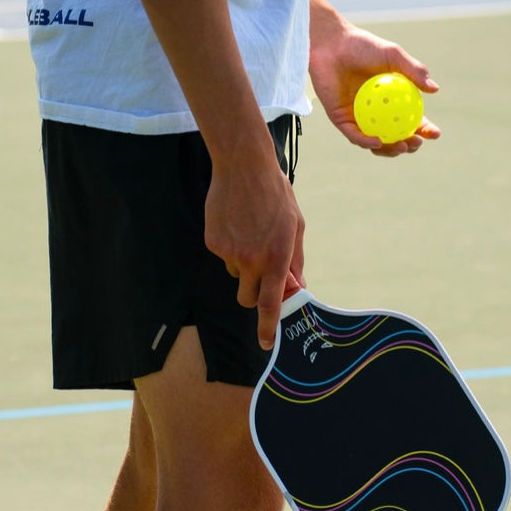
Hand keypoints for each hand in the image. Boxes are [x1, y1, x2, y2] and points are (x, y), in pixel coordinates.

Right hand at [204, 139, 305, 349]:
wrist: (243, 166)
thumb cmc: (276, 195)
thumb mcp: (295, 227)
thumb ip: (295, 261)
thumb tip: (296, 287)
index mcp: (277, 258)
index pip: (270, 304)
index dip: (267, 327)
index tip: (265, 343)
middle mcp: (252, 260)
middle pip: (248, 298)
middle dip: (254, 292)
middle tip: (259, 271)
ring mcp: (229, 252)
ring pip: (236, 275)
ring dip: (243, 264)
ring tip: (249, 232)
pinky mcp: (213, 242)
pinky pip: (223, 256)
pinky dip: (229, 246)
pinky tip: (236, 224)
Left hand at [309, 0, 440, 156]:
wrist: (332, 45)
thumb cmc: (362, 46)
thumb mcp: (392, 55)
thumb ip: (413, 71)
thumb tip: (435, 89)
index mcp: (393, 100)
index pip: (412, 120)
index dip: (425, 130)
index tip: (435, 133)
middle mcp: (377, 113)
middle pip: (396, 137)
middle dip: (409, 145)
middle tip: (416, 143)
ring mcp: (359, 119)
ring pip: (376, 143)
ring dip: (390, 150)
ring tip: (401, 146)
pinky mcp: (342, 121)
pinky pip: (355, 136)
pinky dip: (366, 142)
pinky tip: (377, 141)